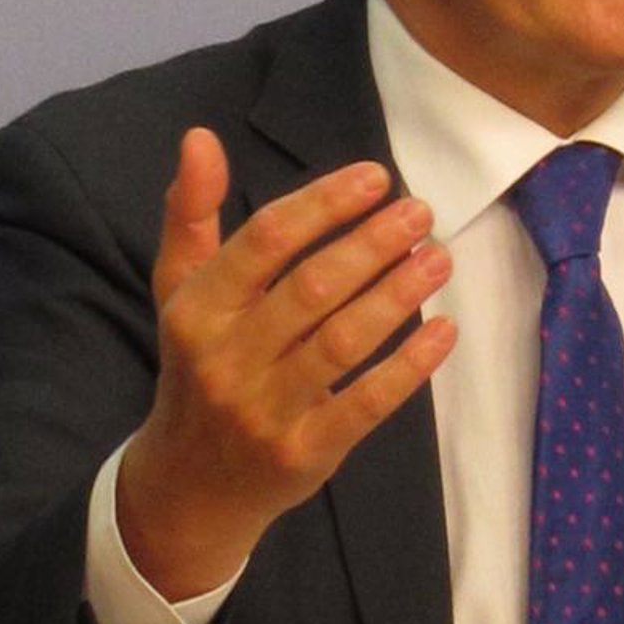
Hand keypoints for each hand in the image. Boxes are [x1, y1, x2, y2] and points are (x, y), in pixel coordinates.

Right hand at [116, 128, 454, 598]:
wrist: (188, 486)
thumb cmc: (197, 369)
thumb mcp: (179, 292)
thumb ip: (191, 215)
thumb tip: (201, 137)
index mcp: (195, 309)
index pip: (265, 240)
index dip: (325, 204)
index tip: (376, 178)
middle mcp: (225, 358)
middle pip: (312, 288)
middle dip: (373, 244)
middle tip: (420, 212)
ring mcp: (265, 409)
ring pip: (343, 342)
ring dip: (398, 294)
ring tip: (439, 257)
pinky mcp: (305, 453)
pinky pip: (366, 403)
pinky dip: (409, 365)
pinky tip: (444, 329)